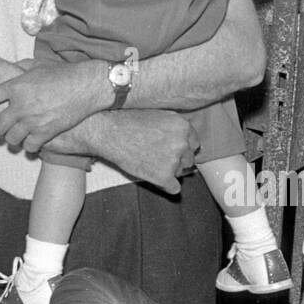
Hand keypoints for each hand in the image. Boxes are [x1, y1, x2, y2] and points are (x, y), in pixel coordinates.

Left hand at [0, 61, 110, 148]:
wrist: (87, 86)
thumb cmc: (64, 73)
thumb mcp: (38, 65)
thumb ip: (21, 68)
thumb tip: (11, 70)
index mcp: (15, 86)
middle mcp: (21, 105)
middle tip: (1, 128)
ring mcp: (33, 120)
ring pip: (10, 139)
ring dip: (11, 139)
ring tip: (16, 137)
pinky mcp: (46, 132)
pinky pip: (28, 147)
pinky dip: (28, 147)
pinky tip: (32, 142)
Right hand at [44, 109, 197, 193]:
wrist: (109, 132)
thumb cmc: (128, 120)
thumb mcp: (158, 114)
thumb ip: (175, 126)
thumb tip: (185, 138)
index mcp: (183, 126)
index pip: (194, 143)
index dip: (182, 146)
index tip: (170, 147)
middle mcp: (182, 143)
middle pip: (188, 158)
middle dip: (176, 159)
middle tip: (158, 155)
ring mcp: (173, 161)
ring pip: (180, 172)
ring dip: (169, 170)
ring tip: (150, 162)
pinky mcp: (163, 177)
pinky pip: (174, 188)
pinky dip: (165, 185)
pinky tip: (155, 178)